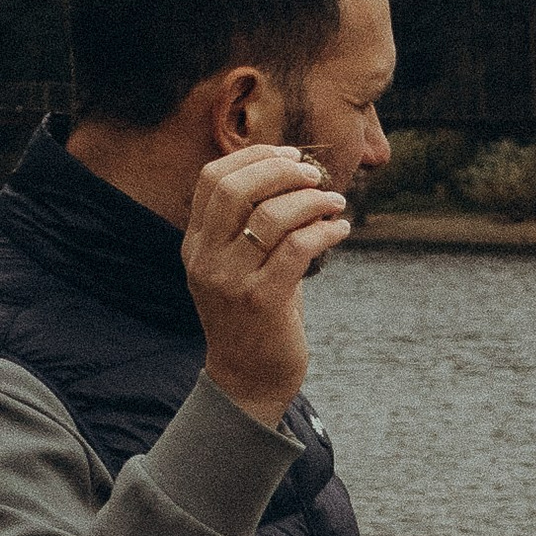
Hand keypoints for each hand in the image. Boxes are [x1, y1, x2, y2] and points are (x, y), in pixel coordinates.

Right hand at [181, 146, 349, 421]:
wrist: (248, 380)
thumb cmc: (254, 317)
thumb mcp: (239, 266)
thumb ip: (253, 224)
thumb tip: (296, 173)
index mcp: (196, 244)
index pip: (212, 178)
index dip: (254, 157)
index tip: (289, 155)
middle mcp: (206, 259)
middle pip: (237, 188)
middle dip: (282, 170)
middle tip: (315, 175)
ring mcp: (231, 281)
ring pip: (271, 215)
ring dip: (312, 200)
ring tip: (334, 203)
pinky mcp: (262, 301)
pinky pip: (298, 248)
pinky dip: (325, 231)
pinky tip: (339, 231)